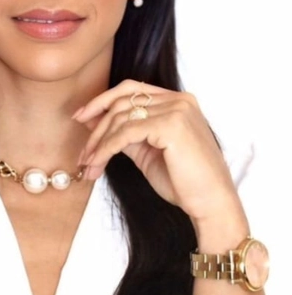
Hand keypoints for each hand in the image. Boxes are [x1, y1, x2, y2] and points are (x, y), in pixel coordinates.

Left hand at [74, 80, 242, 224]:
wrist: (212, 205)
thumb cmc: (184, 182)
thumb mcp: (147, 151)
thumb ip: (125, 133)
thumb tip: (92, 119)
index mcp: (177, 101)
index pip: (131, 89)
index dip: (102, 100)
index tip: (81, 117)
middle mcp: (178, 100)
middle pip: (122, 102)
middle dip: (96, 126)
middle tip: (82, 152)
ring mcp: (176, 109)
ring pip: (121, 118)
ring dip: (98, 142)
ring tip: (89, 164)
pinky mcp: (171, 125)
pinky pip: (126, 133)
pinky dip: (106, 148)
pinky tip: (98, 162)